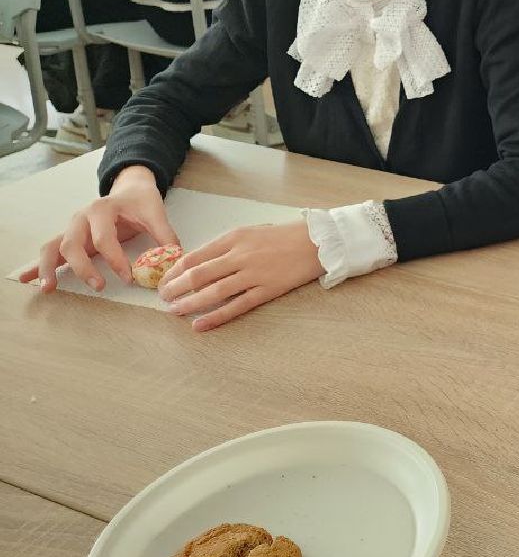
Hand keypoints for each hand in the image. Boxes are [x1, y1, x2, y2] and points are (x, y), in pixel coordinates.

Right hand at [20, 165, 175, 292]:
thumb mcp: (156, 212)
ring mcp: (72, 227)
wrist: (130, 188)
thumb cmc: (141, 202)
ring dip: (48, 268)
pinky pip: (50, 251)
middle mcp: (81, 217)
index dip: (116, 260)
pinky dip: (38, 265)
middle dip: (83, 268)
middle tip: (98, 287)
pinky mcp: (69, 237)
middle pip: (73, 244)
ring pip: (53, 247)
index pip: (105, 238)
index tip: (129, 277)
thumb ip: (165, 235)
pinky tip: (27, 279)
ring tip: (48, 289)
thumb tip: (175, 259)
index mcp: (102, 208)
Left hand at [158, 220, 323, 331]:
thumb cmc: (284, 236)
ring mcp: (254, 274)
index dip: (174, 270)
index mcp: (235, 237)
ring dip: (189, 303)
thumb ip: (227, 246)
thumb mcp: (252, 232)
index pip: (195, 255)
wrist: (318, 242)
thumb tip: (200, 263)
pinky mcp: (267, 290)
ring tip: (173, 311)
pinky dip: (215, 317)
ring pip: (213, 292)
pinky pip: (236, 306)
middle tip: (162, 298)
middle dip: (175, 288)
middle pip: (198, 274)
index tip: (164, 279)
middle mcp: (241, 255)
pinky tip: (200, 325)